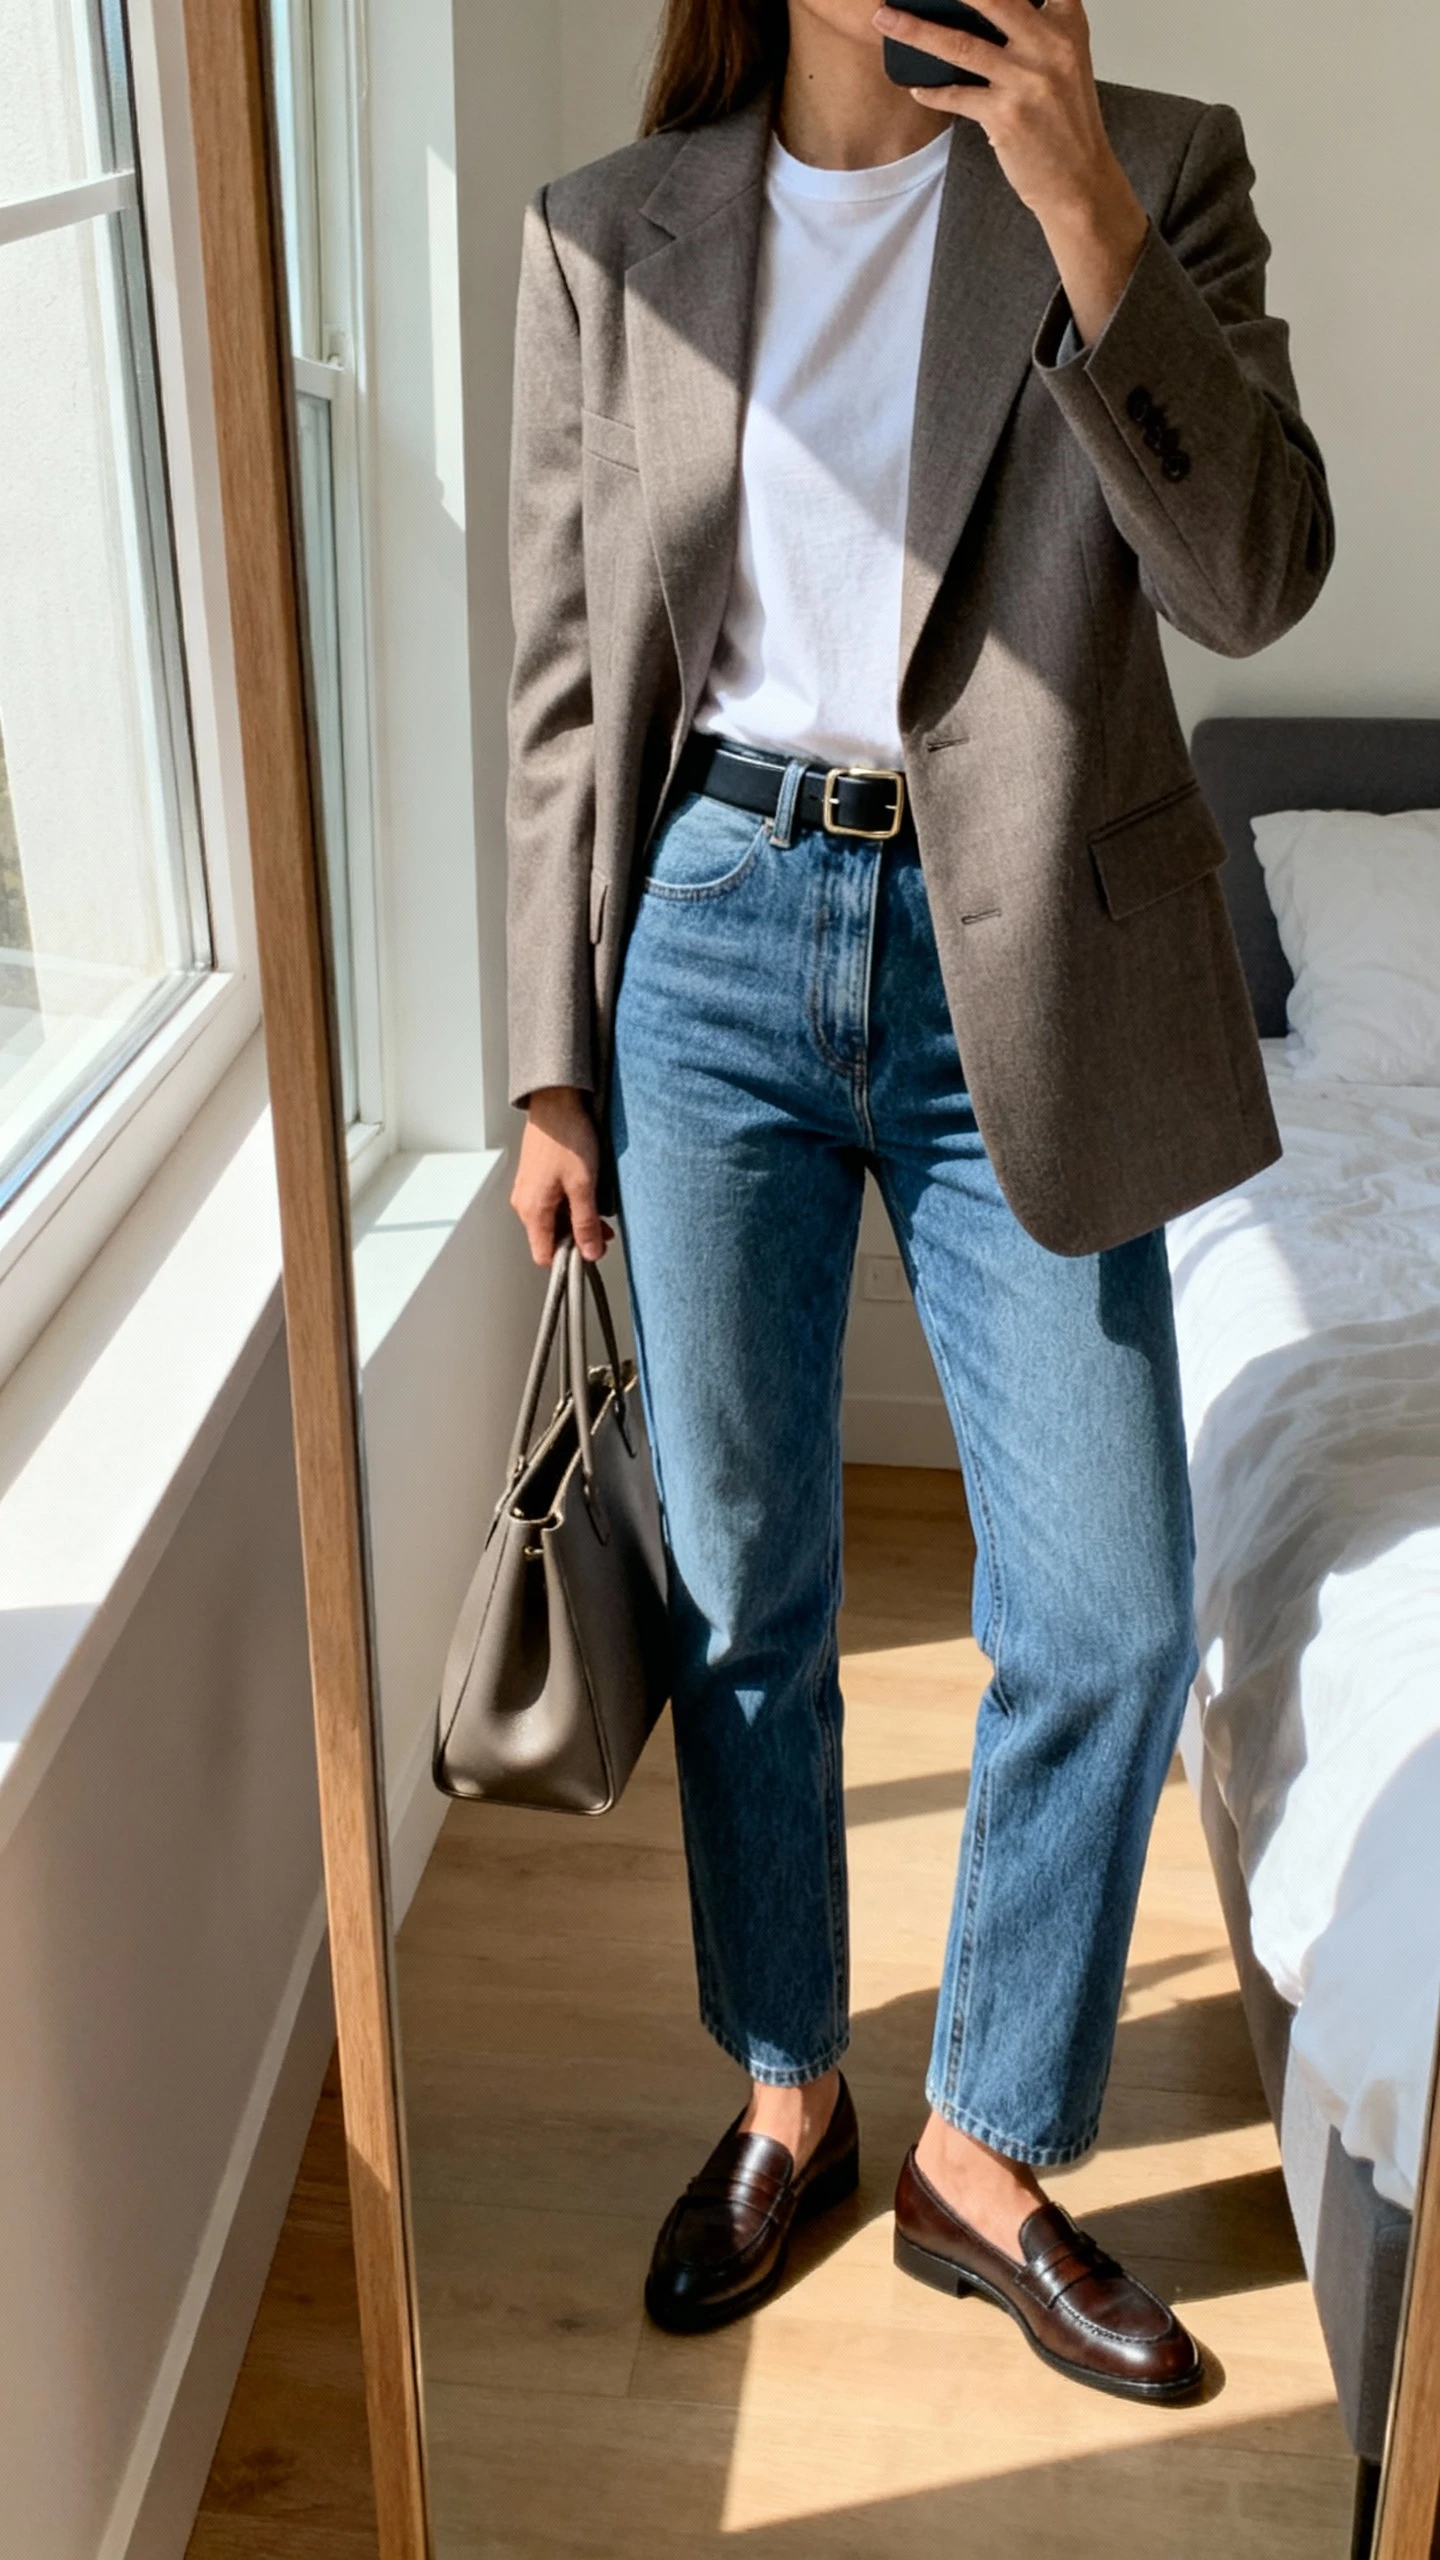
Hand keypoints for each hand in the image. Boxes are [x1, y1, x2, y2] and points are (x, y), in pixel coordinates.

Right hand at [510, 1086, 612, 1265]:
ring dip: (575, 1220)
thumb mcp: (583, 1185)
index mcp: (532, 1210)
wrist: (557, 1102)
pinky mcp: (535, 1179)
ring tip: (599, 1210)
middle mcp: (524, 1204)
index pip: (544, 1255)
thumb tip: (589, 1252)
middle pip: (549, 1238)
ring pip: (552, 1221)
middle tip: (604, 1230)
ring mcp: (528, 1190)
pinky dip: (569, 1205)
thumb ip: (586, 1223)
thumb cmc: (567, 1137)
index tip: (591, 1251)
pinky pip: (550, 1204)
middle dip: (577, 1238)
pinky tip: (586, 1193)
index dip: (568, 1259)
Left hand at [872, 0, 1146, 343]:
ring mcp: (1025, 81)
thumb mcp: (1067, 61)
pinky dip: (932, 93)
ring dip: (916, 30)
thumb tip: (985, 10)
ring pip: (960, 44)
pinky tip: (916, 89)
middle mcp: (1048, 46)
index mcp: (1066, 26)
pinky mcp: (1005, 115)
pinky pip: (956, 96)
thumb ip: (1038, 30)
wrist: (1079, 181)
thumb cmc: (1067, 123)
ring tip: (885, 19)